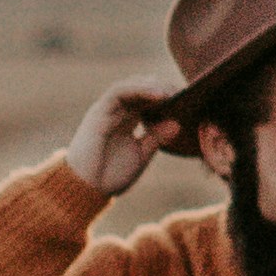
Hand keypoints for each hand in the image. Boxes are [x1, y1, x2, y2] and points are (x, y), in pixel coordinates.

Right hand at [66, 81, 182, 194]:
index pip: (149, 99)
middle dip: (164, 88)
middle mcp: (117, 111)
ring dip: (154, 86)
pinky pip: (119, 91)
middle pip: (142, 88)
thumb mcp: (141, 154)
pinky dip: (139, 89)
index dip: (168, 97)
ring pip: (132, 86)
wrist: (85, 189)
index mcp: (126, 120)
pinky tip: (159, 94)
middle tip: (186, 92)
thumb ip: (156, 138)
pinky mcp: (99, 112)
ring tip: (173, 92)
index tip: (190, 99)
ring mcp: (107, 110)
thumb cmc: (109, 176)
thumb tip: (178, 124)